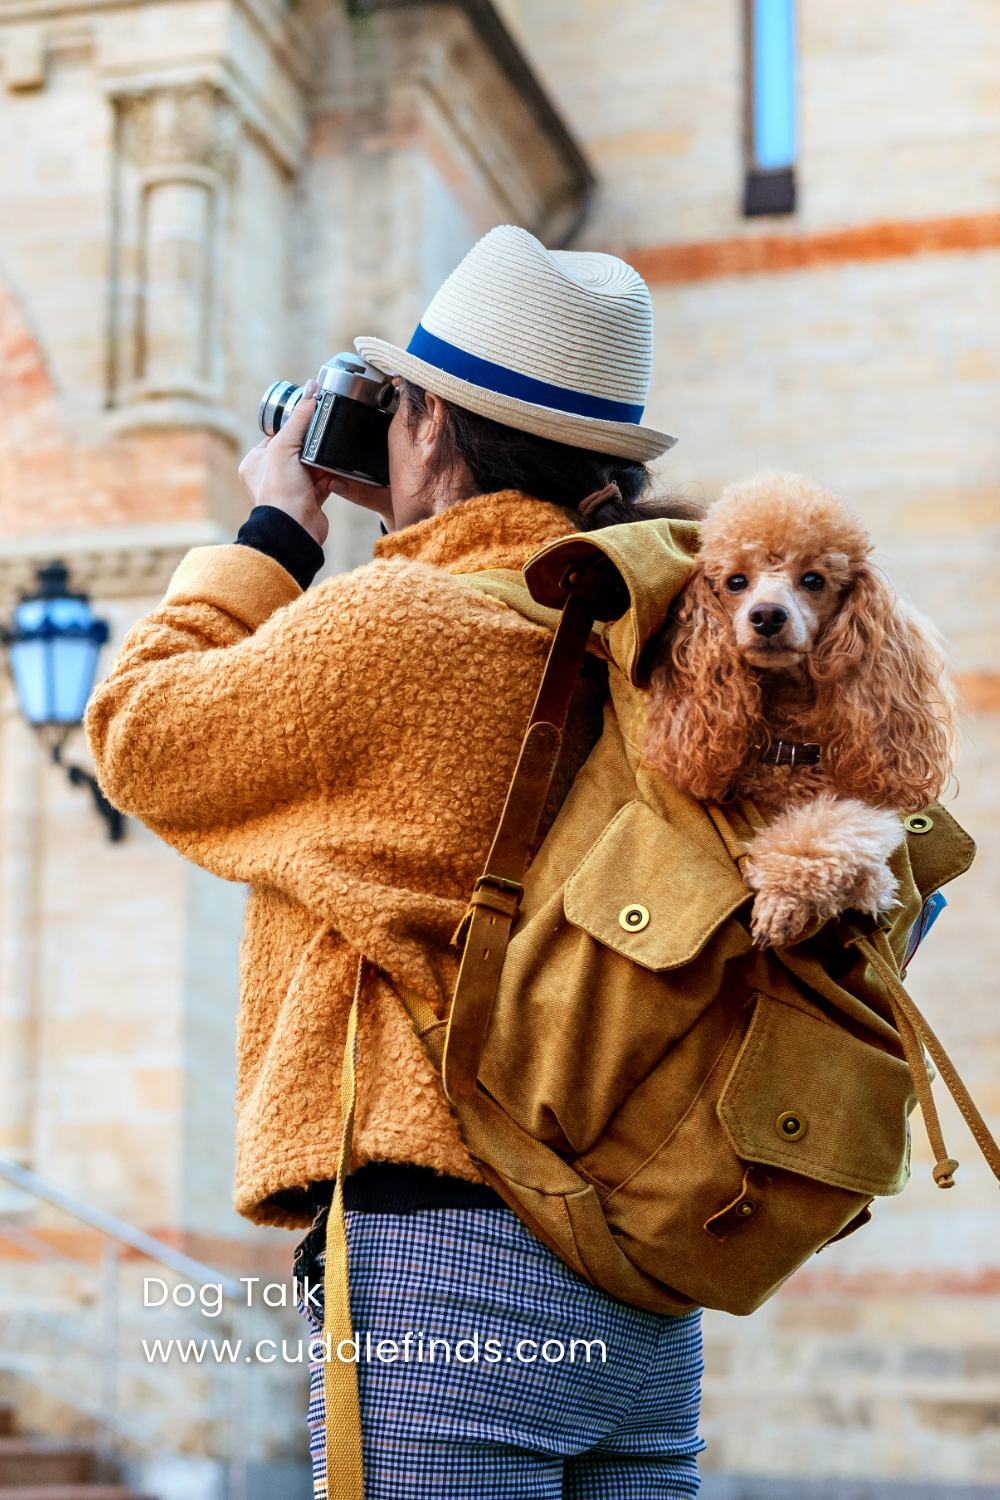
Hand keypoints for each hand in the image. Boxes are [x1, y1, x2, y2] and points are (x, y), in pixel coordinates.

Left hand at [239, 381, 392, 543]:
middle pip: (298, 447)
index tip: (312, 414)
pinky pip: (324, 479)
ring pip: (313, 464)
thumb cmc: (279, 492)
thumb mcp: (284, 446)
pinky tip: (338, 470)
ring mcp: (291, 487)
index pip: (278, 434)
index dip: (295, 424)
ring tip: (331, 454)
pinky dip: (332, 474)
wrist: (295, 530)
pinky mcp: (310, 499)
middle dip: (313, 443)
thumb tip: (312, 388)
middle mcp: (271, 475)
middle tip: (325, 434)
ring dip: (324, 460)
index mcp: (255, 461)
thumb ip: (299, 417)